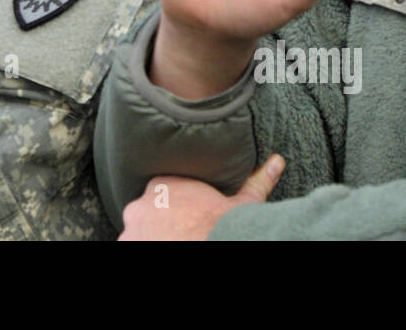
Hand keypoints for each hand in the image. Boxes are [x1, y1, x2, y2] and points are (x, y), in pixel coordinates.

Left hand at [119, 156, 285, 240]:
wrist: (213, 244)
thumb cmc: (224, 228)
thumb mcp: (242, 204)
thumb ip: (255, 181)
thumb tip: (277, 161)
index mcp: (163, 184)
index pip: (163, 191)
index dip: (177, 206)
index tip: (188, 217)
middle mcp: (140, 203)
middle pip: (148, 212)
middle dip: (161, 223)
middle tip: (182, 234)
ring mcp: (131, 228)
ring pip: (138, 232)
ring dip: (151, 237)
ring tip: (174, 240)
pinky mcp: (128, 244)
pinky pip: (133, 242)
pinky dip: (144, 243)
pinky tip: (163, 244)